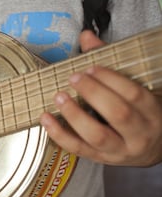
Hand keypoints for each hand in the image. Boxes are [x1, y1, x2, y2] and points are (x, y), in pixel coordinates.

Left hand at [40, 30, 161, 165]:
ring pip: (96, 135)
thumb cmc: (141, 115)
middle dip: (93, 93)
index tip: (91, 67)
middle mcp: (138, 134)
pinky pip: (77, 148)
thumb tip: (86, 37)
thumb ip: (111, 64)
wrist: (150, 149)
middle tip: (74, 78)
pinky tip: (46, 119)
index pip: (134, 94)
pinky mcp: (99, 158)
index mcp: (152, 112)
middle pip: (117, 114)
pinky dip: (58, 134)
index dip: (110, 79)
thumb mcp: (136, 90)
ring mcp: (118, 150)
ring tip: (58, 97)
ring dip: (74, 115)